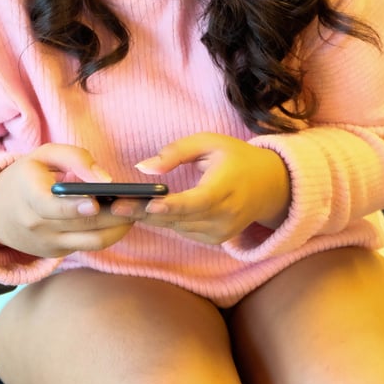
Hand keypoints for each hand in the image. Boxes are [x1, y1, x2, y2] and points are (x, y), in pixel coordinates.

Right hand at [0, 143, 134, 257]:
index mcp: (28, 195)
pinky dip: (110, 233)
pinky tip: (125, 218)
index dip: (74, 207)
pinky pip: (90, 245)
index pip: (51, 207)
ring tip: (138, 210)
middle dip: (114, 215)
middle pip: (81, 225)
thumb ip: (75, 158)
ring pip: (91, 241)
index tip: (96, 202)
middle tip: (140, 202)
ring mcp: (48, 243)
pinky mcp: (59, 253)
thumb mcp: (44, 155)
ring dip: (119, 228)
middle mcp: (37, 225)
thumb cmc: (27, 176)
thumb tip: (105, 179)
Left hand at [111, 133, 290, 244]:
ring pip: (177, 227)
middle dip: (144, 212)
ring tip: (119, 206)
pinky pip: (183, 231)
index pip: (197, 202)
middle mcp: (225, 216)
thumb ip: (176, 152)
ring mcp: (221, 232)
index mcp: (227, 188)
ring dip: (148, 218)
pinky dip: (164, 221)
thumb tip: (144, 168)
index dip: (171, 206)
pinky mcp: (215, 240)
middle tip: (113, 205)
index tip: (145, 204)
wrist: (270, 186)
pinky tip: (142, 211)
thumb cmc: (235, 158)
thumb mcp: (209, 143)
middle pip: (179, 218)